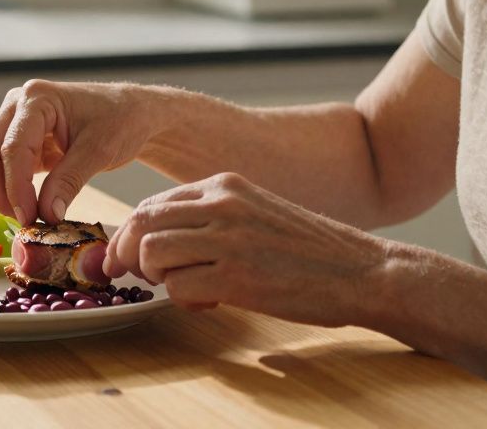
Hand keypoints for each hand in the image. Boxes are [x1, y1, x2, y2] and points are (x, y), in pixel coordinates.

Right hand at [0, 80, 159, 224]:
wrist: (131, 112)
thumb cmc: (121, 121)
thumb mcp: (100, 151)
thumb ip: (69, 181)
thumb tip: (46, 215)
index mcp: (36, 98)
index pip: (12, 148)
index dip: (15, 188)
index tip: (28, 218)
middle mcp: (16, 106)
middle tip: (24, 220)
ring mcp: (13, 122)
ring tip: (28, 214)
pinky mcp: (18, 140)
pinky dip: (4, 188)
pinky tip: (27, 204)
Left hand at [104, 173, 388, 326]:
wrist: (362, 270)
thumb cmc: (307, 249)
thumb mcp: (255, 211)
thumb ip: (210, 216)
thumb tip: (155, 238)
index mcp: (224, 185)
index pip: (152, 203)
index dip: (128, 233)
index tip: (123, 256)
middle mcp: (221, 204)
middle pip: (141, 224)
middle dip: (124, 254)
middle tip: (129, 276)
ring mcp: (228, 239)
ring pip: (151, 253)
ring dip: (156, 277)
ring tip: (184, 287)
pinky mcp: (237, 276)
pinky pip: (177, 286)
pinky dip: (183, 300)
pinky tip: (210, 301)